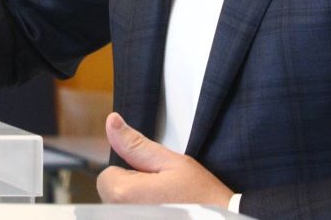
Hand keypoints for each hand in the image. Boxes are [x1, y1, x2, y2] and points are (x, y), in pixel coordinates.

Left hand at [96, 112, 233, 206]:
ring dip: (137, 203)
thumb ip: (136, 144)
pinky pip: (131, 214)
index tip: (152, 177)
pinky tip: (162, 212)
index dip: (131, 172)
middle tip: (161, 190)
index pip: (108, 175)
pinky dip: (143, 212)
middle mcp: (121, 213)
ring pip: (120, 206)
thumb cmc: (201, 195)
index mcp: (124, 193)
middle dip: (132, 188)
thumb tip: (112, 121)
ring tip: (164, 204)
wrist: (223, 219)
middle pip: (112, 193)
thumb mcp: (171, 161)